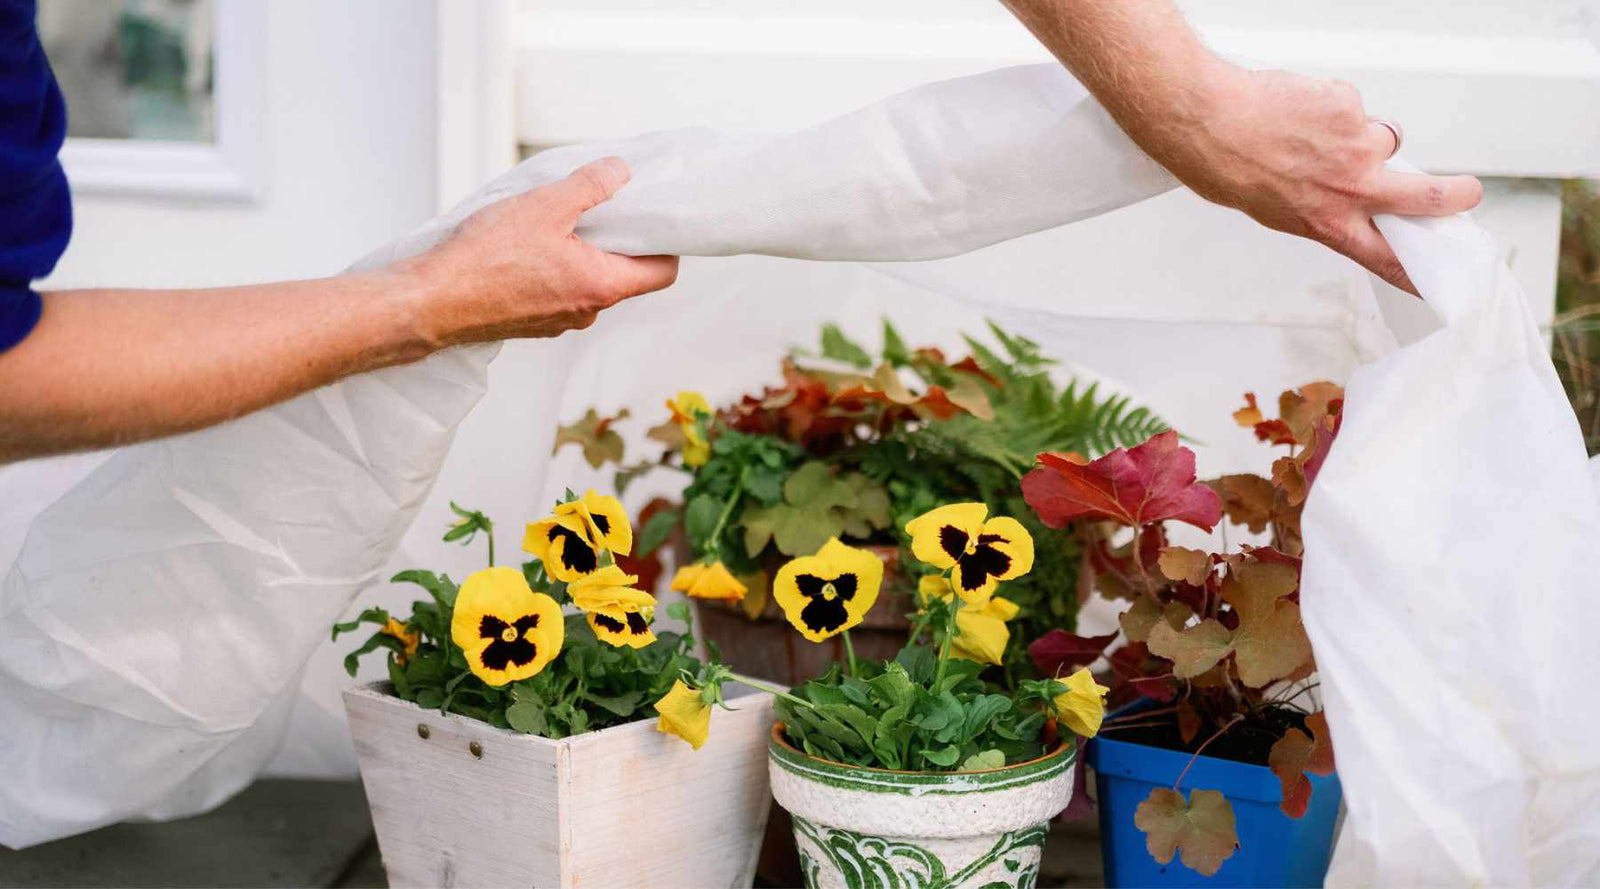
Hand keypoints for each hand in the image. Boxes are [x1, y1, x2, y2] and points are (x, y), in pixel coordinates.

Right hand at [402, 156, 677, 346]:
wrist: (432, 301)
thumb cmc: (485, 260)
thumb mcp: (545, 206)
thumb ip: (590, 186)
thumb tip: (620, 172)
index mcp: (602, 286)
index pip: (662, 273)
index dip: (665, 243)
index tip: (652, 217)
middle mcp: (586, 311)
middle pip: (625, 276)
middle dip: (619, 241)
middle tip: (603, 208)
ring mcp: (559, 320)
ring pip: (588, 282)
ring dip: (582, 253)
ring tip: (558, 221)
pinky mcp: (532, 321)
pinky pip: (559, 291)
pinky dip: (556, 268)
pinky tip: (529, 244)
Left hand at [1141, 65, 1481, 292]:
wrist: (1214, 128)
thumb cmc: (1238, 172)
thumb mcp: (1284, 212)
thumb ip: (1330, 210)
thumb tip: (1360, 201)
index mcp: (1333, 225)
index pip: (1387, 259)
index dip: (1418, 272)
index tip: (1440, 281)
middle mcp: (1353, 191)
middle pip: (1428, 197)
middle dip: (1456, 196)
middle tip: (1466, 192)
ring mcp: (1357, 148)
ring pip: (1386, 139)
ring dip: (1363, 136)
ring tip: (1318, 136)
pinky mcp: (1352, 110)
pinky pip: (1356, 107)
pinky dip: (1335, 107)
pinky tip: (1302, 112)